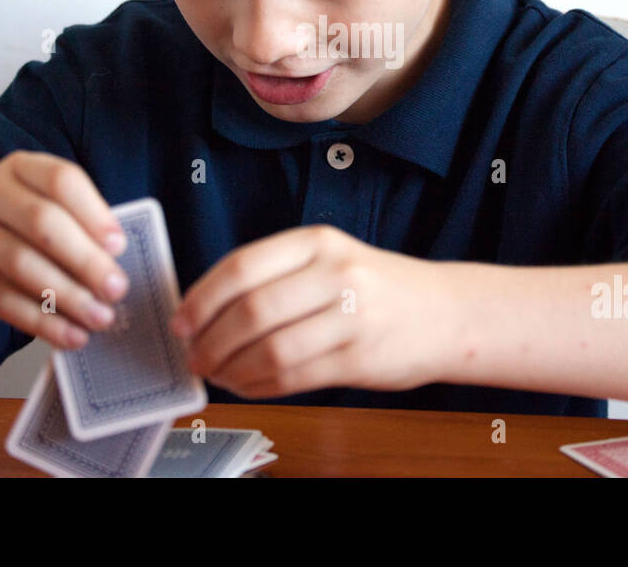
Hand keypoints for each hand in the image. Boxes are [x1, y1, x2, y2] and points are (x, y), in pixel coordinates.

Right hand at [0, 150, 131, 349]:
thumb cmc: (18, 235)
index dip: (94, 213)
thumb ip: (79, 228)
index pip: (60, 180)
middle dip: (86, 259)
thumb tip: (115, 262)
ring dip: (68, 296)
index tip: (120, 246)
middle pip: (42, 222)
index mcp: (19, 168)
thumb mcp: (47, 216)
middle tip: (117, 289)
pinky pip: (3, 300)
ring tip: (100, 317)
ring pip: (22, 264)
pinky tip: (70, 335)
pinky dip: (42, 321)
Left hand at [170, 224, 455, 398]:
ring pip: (269, 349)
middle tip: (192, 355)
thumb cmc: (377, 287)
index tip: (180, 320)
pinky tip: (248, 385)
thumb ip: (276, 275)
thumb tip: (206, 310)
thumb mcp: (331, 259)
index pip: (242, 265)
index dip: (201, 298)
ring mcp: (351, 316)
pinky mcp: (359, 358)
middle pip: (250, 311)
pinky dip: (260, 386)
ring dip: (231, 369)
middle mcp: (335, 273)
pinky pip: (293, 377)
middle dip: (210, 340)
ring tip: (218, 374)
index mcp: (318, 241)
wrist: (447, 312)